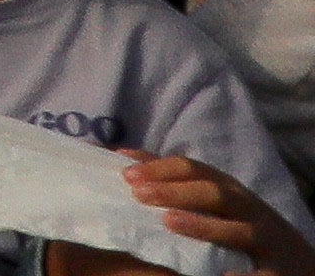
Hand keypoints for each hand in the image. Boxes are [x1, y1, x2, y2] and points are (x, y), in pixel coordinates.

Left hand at [116, 154, 313, 274]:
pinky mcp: (276, 272)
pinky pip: (257, 273)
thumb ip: (177, 181)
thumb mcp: (219, 199)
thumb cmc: (247, 226)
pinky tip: (218, 275)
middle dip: (175, 191)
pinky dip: (238, 275)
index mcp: (232, 191)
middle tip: (138, 194)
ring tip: (169, 222)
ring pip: (239, 231)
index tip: (126, 174)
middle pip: (214, 193)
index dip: (161, 168)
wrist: (302, 264)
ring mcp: (267, 240)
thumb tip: (126, 158)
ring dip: (203, 225)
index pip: (195, 169)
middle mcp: (250, 210)